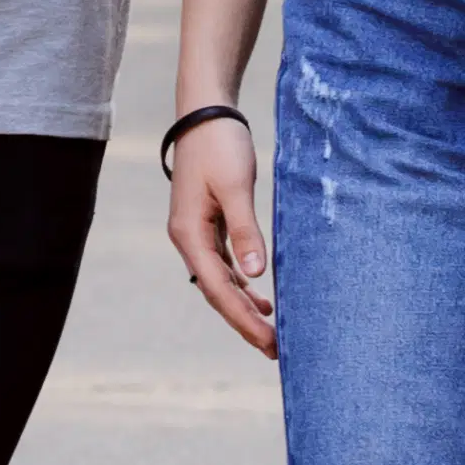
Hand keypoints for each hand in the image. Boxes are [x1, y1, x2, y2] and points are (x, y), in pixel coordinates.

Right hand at [167, 122, 276, 358]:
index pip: (220, 290)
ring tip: (272, 332)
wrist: (206, 114)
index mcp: (189, 235)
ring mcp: (197, 233)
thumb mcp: (236, 187)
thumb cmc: (220, 146)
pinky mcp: (208, 223)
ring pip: (221, 282)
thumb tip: (256, 275)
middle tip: (276, 350)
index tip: (270, 341)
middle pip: (218, 293)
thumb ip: (245, 230)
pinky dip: (242, 283)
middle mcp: (188, 240)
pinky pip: (224, 265)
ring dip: (245, 306)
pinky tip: (260, 295)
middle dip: (245, 323)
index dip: (245, 319)